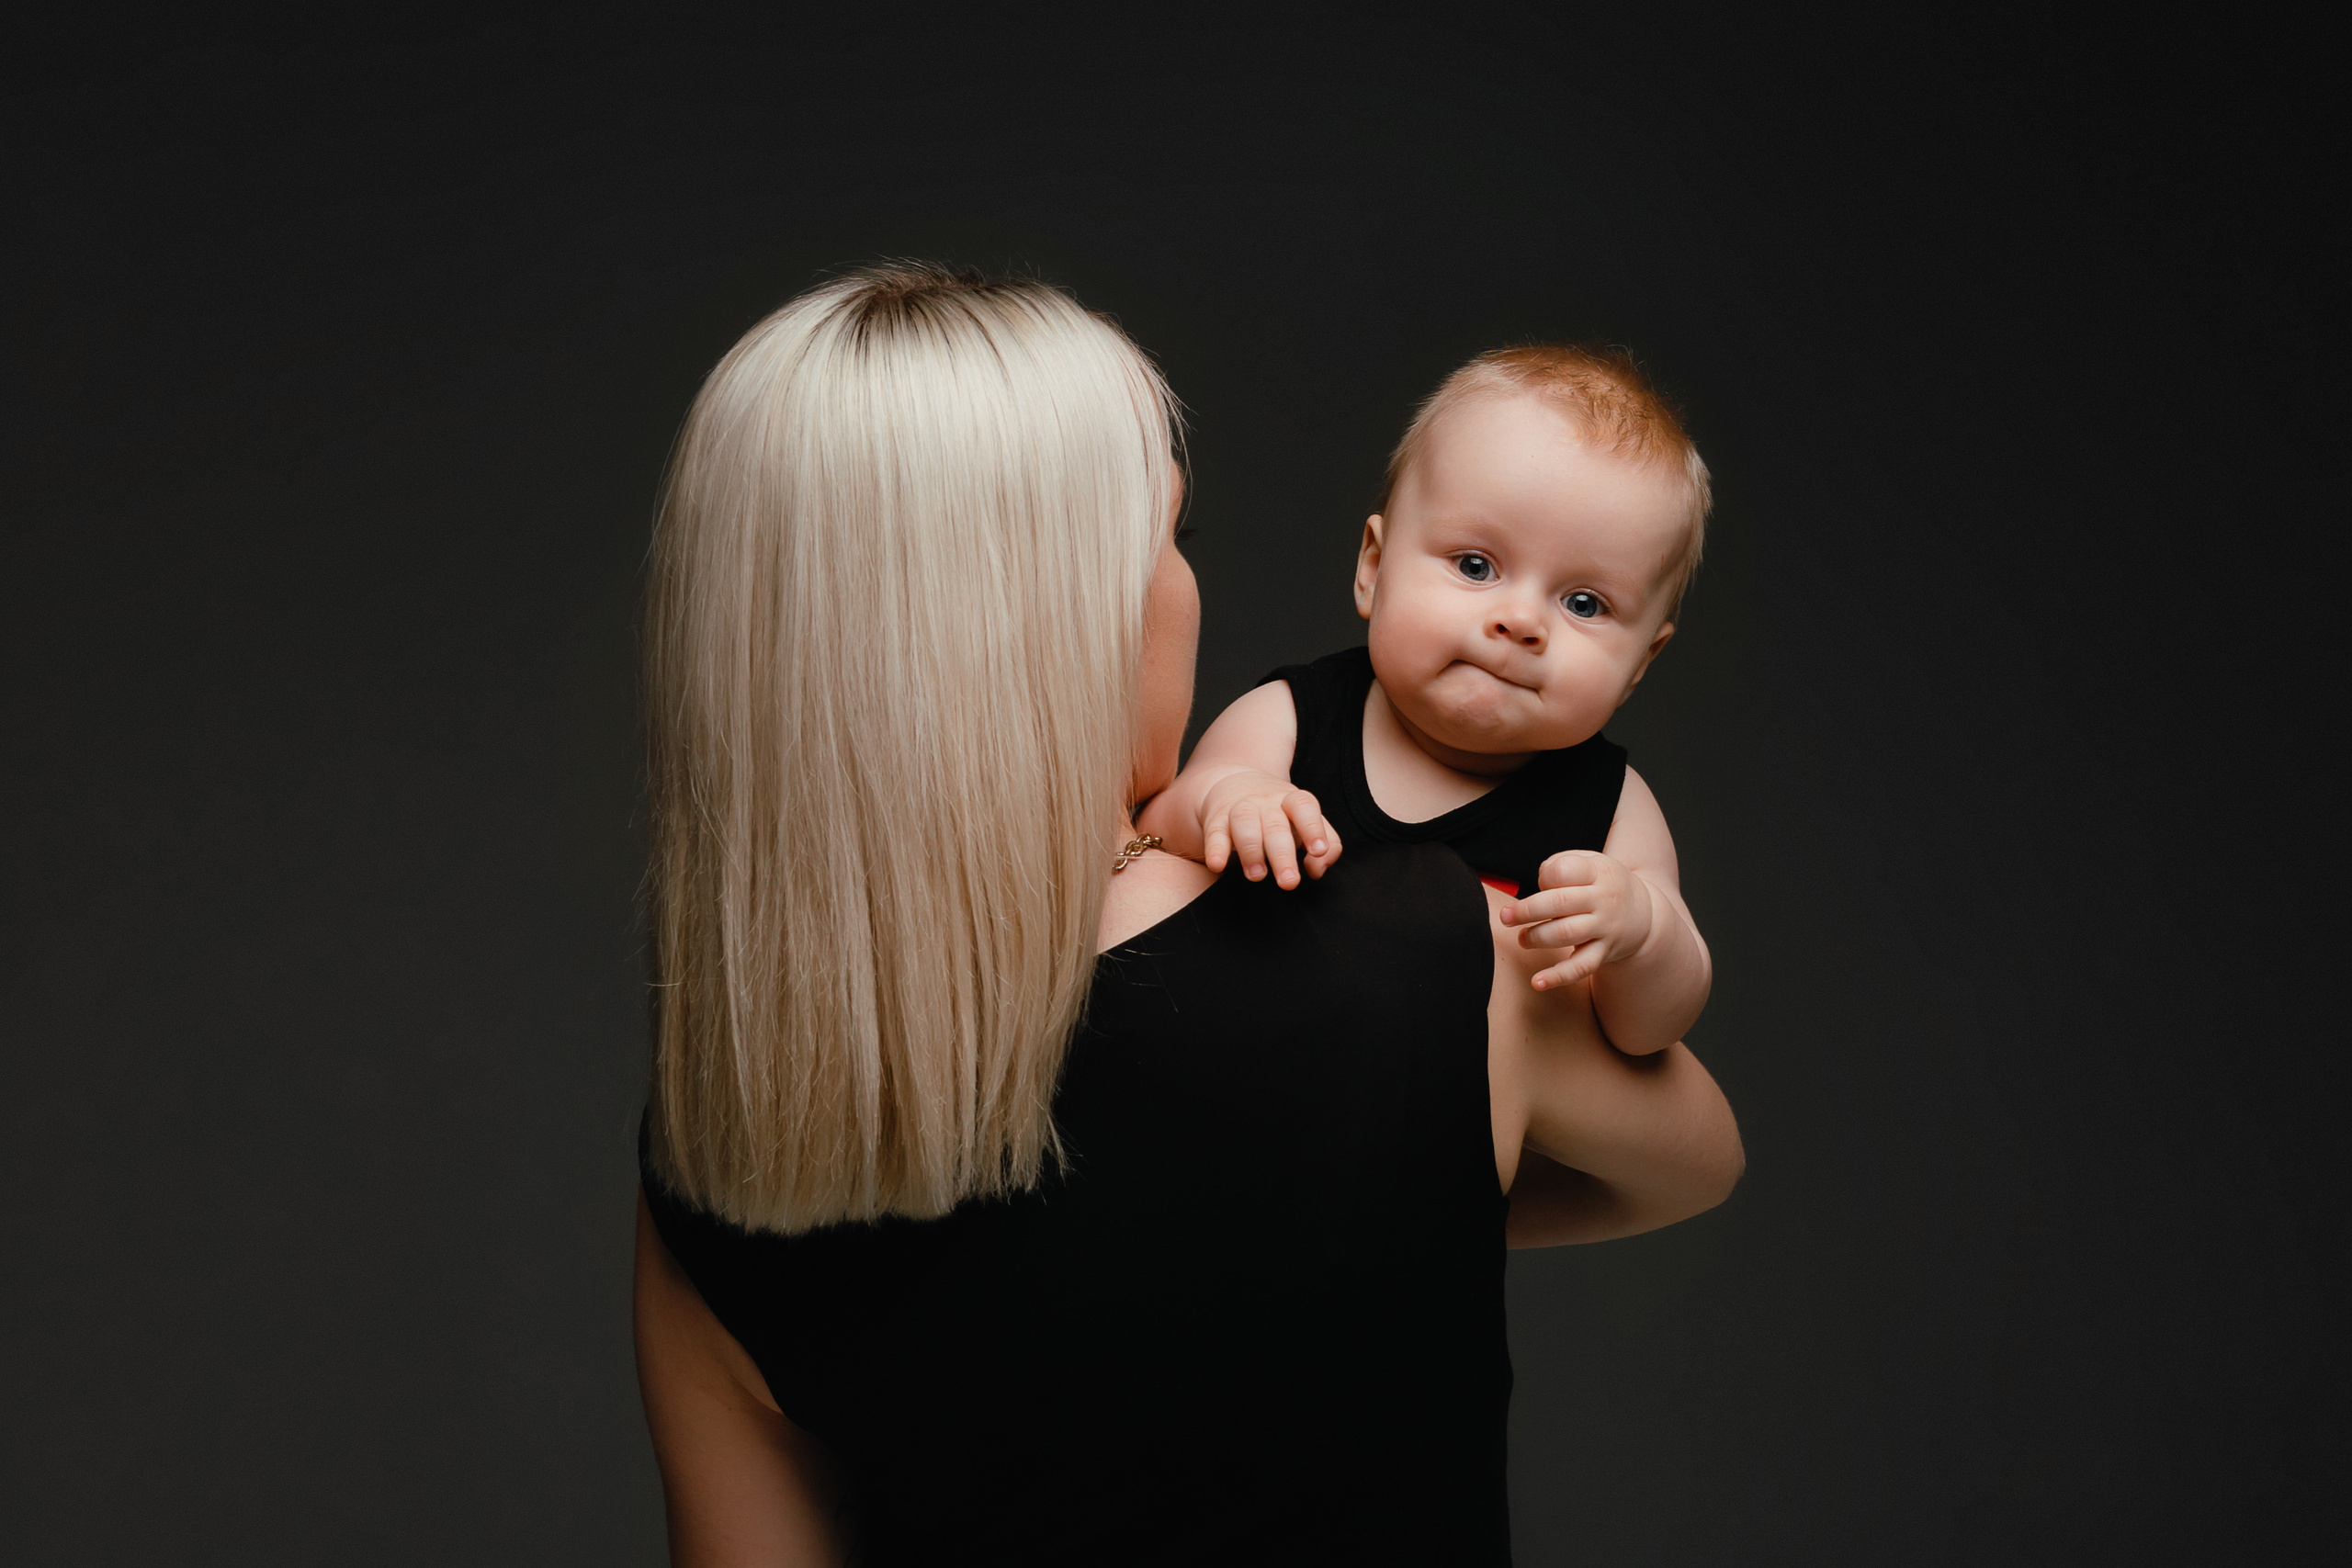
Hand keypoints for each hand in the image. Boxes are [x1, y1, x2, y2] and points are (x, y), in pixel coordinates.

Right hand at [1199, 770, 1339, 888]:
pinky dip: (1215, 849)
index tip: (1317, 851)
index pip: (1304, 806)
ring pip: (1244, 823)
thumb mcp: (1304, 822)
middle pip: (1275, 825)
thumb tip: (1317, 871)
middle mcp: (1266, 802)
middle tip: (1289, 882)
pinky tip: (1217, 865)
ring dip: (1251, 850)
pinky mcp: (1216, 820)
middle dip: (1282, 855)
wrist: (1234, 785)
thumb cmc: (1279, 814)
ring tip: (1257, 876)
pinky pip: (1214, 833)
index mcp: (1291, 801)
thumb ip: (1326, 846)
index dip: (1313, 827)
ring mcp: (1239, 808)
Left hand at [1498, 850, 1654, 990]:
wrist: (1643, 912)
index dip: (1545, 877)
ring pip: (1566, 934)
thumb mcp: (1589, 863)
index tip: (1540, 883)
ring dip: (1537, 937)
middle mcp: (1603, 900)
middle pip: (1560, 902)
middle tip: (1505, 917)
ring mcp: (1604, 928)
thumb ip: (1561, 866)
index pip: (1565, 871)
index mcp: (1598, 872)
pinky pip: (1581, 967)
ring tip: (1522, 938)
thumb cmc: (1601, 884)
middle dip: (1527, 910)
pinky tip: (1537, 982)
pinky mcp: (1603, 952)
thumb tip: (1540, 884)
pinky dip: (1558, 977)